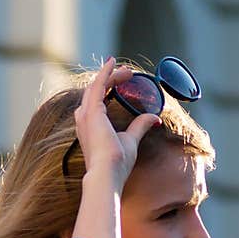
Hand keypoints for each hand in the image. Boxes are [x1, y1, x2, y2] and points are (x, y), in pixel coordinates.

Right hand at [73, 57, 161, 190]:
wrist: (108, 174)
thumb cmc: (117, 163)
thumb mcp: (131, 140)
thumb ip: (140, 126)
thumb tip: (154, 118)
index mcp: (90, 127)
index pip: (96, 101)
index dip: (106, 89)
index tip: (121, 81)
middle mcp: (84, 119)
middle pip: (94, 91)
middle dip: (109, 79)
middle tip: (125, 72)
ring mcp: (86, 115)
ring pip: (96, 86)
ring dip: (109, 74)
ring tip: (125, 69)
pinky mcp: (92, 112)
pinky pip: (98, 85)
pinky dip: (105, 73)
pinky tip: (113, 63)